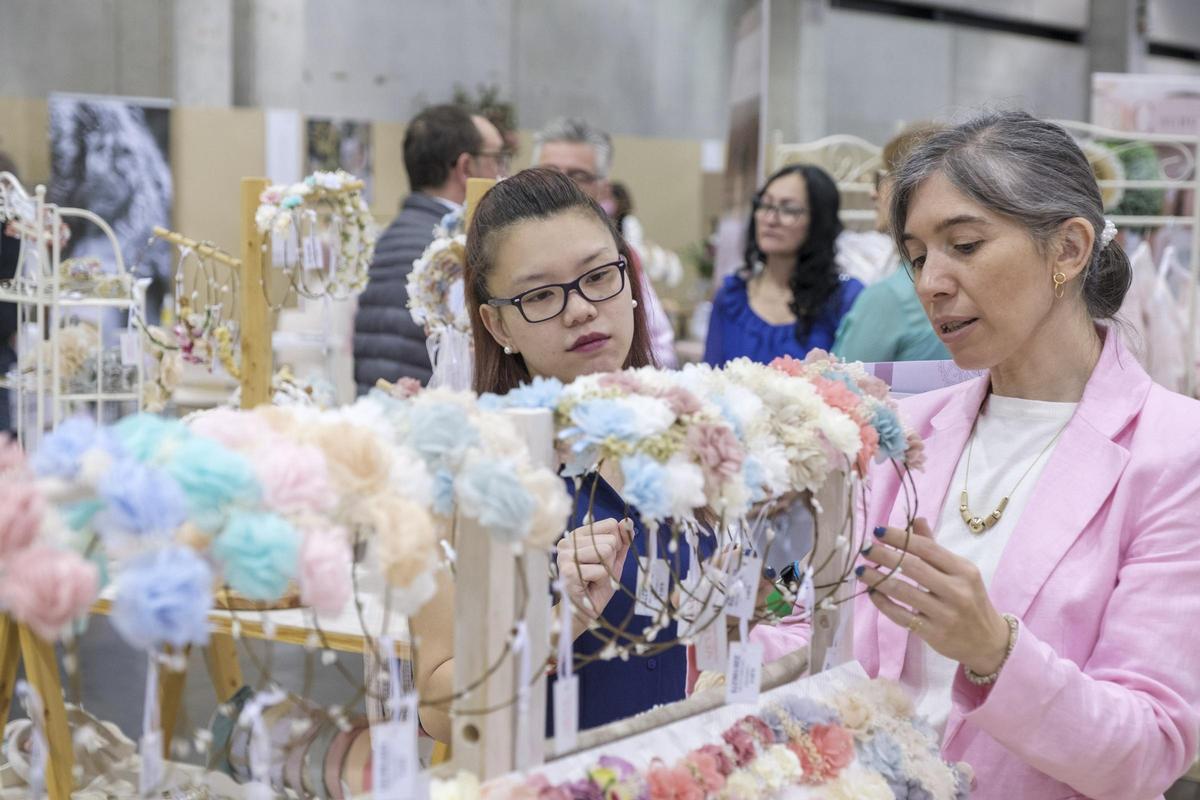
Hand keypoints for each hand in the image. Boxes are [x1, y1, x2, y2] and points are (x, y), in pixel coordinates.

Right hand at [556, 517, 632, 623]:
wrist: (584, 612)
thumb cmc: (597, 586)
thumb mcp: (614, 560)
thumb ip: (622, 541)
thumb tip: (628, 522)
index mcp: (577, 535)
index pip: (610, 524)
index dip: (615, 544)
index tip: (603, 560)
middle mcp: (568, 541)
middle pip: (610, 540)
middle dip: (610, 561)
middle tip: (597, 574)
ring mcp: (565, 556)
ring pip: (605, 552)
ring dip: (606, 571)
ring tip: (593, 579)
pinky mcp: (568, 571)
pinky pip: (600, 570)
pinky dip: (601, 581)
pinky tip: (588, 586)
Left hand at [856, 518, 1009, 675]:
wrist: (989, 642)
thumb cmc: (971, 601)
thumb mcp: (961, 572)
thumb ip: (935, 548)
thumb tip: (916, 519)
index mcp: (964, 570)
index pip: (927, 548)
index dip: (900, 538)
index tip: (878, 531)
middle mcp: (957, 591)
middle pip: (913, 567)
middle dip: (884, 555)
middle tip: (865, 549)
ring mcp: (945, 614)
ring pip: (903, 591)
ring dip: (877, 579)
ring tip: (862, 571)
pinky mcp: (934, 634)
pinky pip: (901, 615)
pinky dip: (883, 603)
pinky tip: (872, 593)